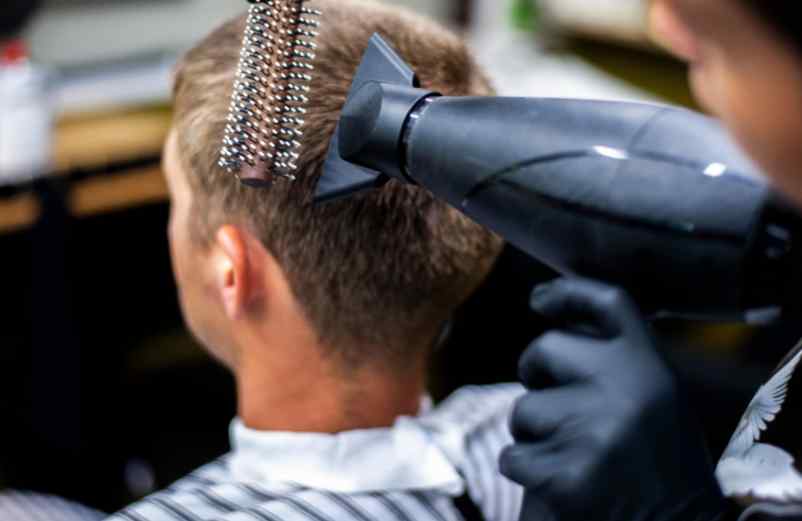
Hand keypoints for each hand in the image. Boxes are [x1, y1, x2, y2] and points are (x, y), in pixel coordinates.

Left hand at [500, 277, 725, 520]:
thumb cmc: (660, 467)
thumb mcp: (659, 401)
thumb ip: (620, 364)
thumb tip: (564, 327)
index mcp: (654, 369)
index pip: (609, 304)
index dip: (568, 293)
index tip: (540, 299)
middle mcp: (627, 392)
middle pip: (546, 348)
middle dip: (535, 370)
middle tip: (553, 400)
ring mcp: (596, 434)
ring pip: (524, 408)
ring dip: (533, 431)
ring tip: (572, 454)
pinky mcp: (568, 477)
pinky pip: (513, 456)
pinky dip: (524, 469)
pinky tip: (560, 483)